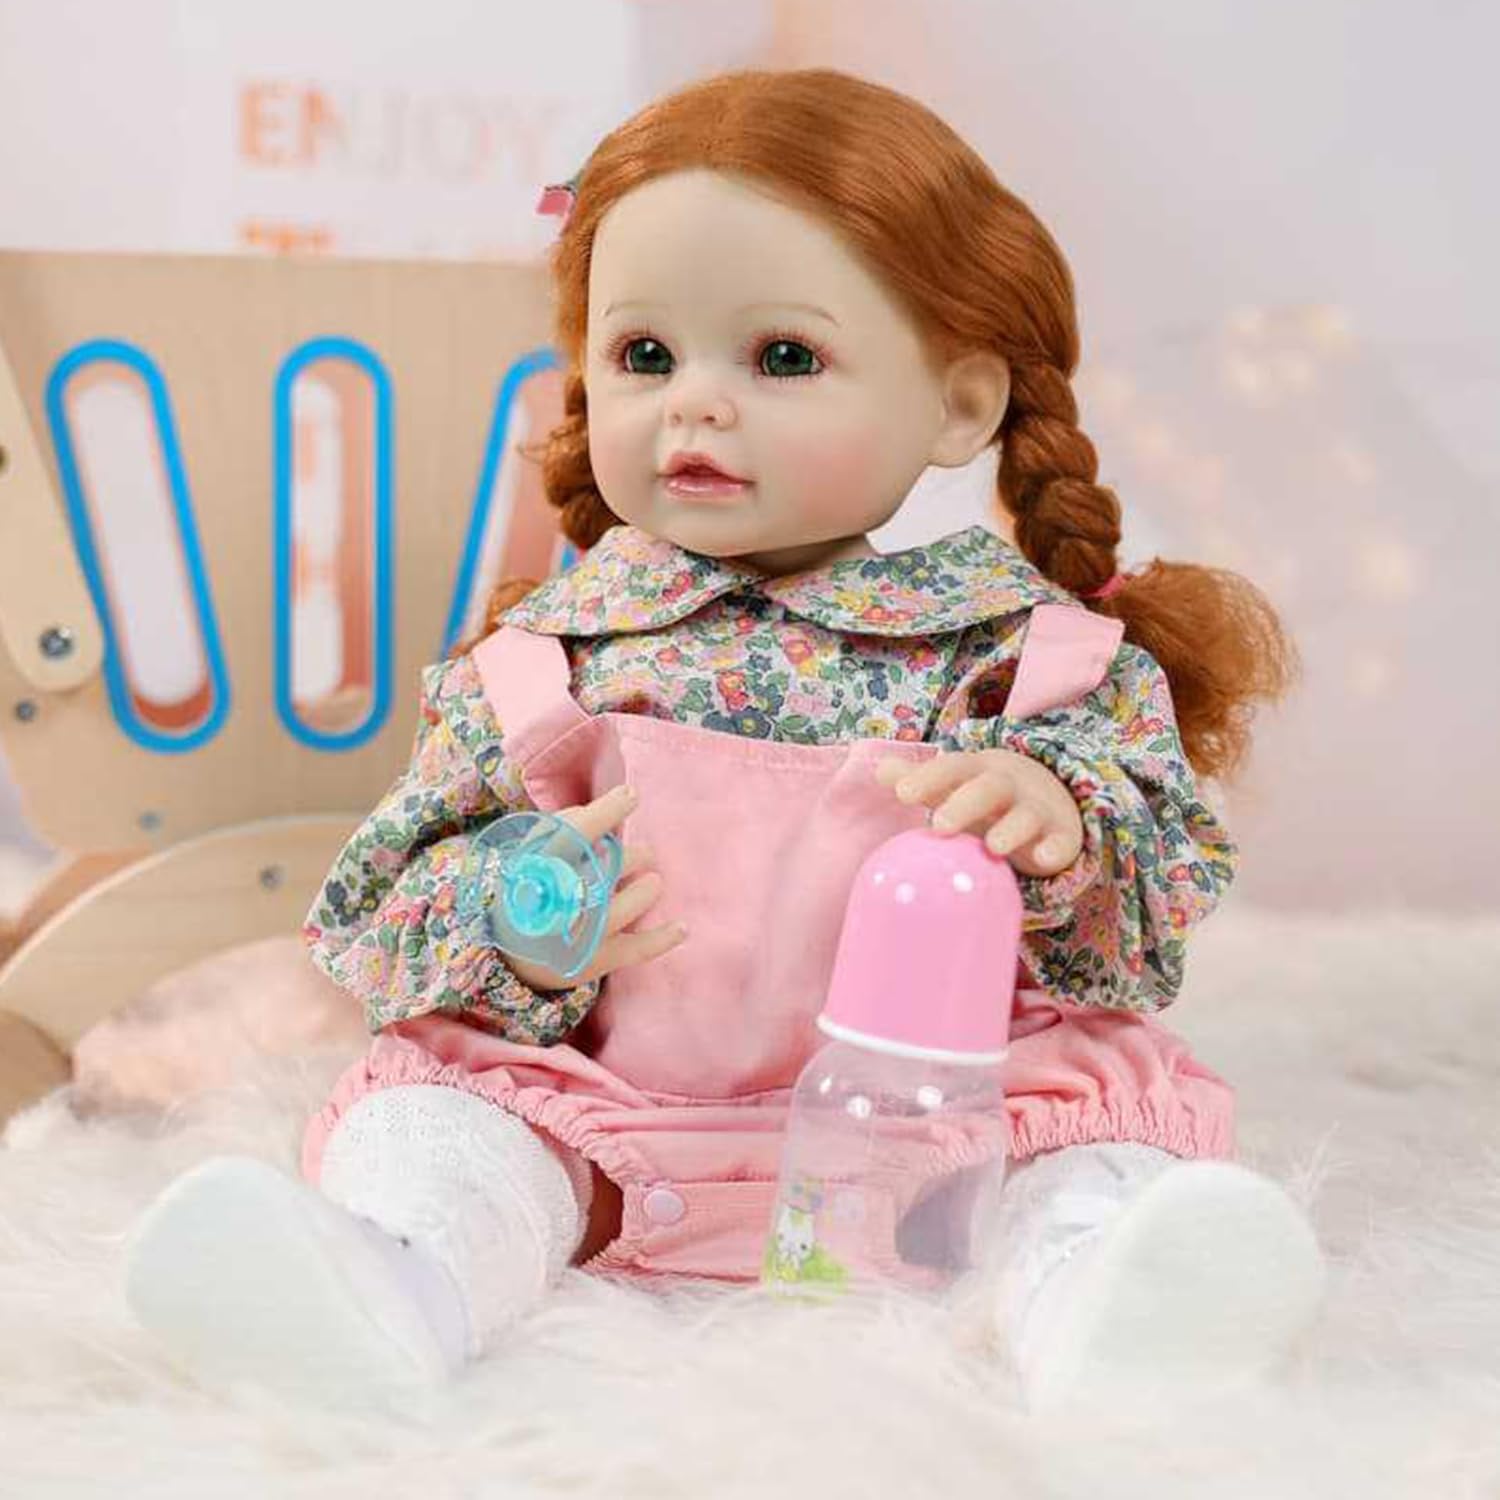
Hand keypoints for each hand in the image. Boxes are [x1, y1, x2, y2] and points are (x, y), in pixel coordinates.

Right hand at [503, 784, 686, 991]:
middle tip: (644, 854)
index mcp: (536, 870)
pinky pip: (636, 950)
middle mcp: (557, 903)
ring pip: (624, 906)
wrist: (507, 954)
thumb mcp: (532, 853)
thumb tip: (614, 803)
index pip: (572, 834)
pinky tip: (682, 927)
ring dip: (646, 889)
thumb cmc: (531, 888)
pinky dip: (662, 938)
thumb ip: (566, 825)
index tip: (631, 796)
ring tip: (652, 882)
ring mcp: (577, 936)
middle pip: (606, 868)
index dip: (604, 812)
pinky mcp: (594, 962)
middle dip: (633, 856)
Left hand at [874, 749, 1083, 877]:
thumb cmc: (984, 796)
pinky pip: (1062, 842)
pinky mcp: (1061, 835)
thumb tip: (878, 769)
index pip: (952, 768)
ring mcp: (1036, 810)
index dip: (928, 777)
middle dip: (966, 803)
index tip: (901, 792)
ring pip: (1026, 815)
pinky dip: (1054, 849)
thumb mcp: (955, 785)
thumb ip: (920, 780)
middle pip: (989, 787)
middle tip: (940, 824)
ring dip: (1012, 829)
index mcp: (976, 773)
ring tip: (993, 847)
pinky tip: (1043, 860)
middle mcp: (1008, 787)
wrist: (1048, 796)